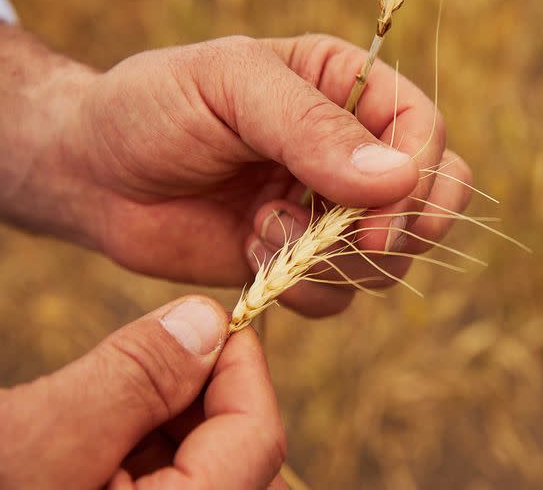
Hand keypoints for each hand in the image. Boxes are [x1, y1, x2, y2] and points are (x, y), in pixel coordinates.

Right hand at [0, 296, 286, 489]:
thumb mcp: (33, 440)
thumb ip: (132, 378)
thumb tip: (205, 320)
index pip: (258, 440)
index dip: (241, 369)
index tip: (210, 321)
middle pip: (245, 459)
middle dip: (206, 398)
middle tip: (153, 364)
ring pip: (214, 472)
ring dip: (176, 427)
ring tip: (110, 411)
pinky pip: (176, 487)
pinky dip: (152, 455)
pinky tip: (104, 443)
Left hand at [2, 30, 472, 315]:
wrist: (96, 174)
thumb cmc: (155, 108)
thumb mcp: (227, 87)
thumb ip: (310, 127)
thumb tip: (398, 178)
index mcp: (345, 87)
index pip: (423, 129)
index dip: (420, 176)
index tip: (379, 218)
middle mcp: (350, 151)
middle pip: (430, 197)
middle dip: (401, 229)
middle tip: (360, 241)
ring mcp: (329, 211)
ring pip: (389, 257)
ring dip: (335, 259)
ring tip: (264, 228)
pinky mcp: (302, 261)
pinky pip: (340, 295)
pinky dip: (305, 287)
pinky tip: (251, 250)